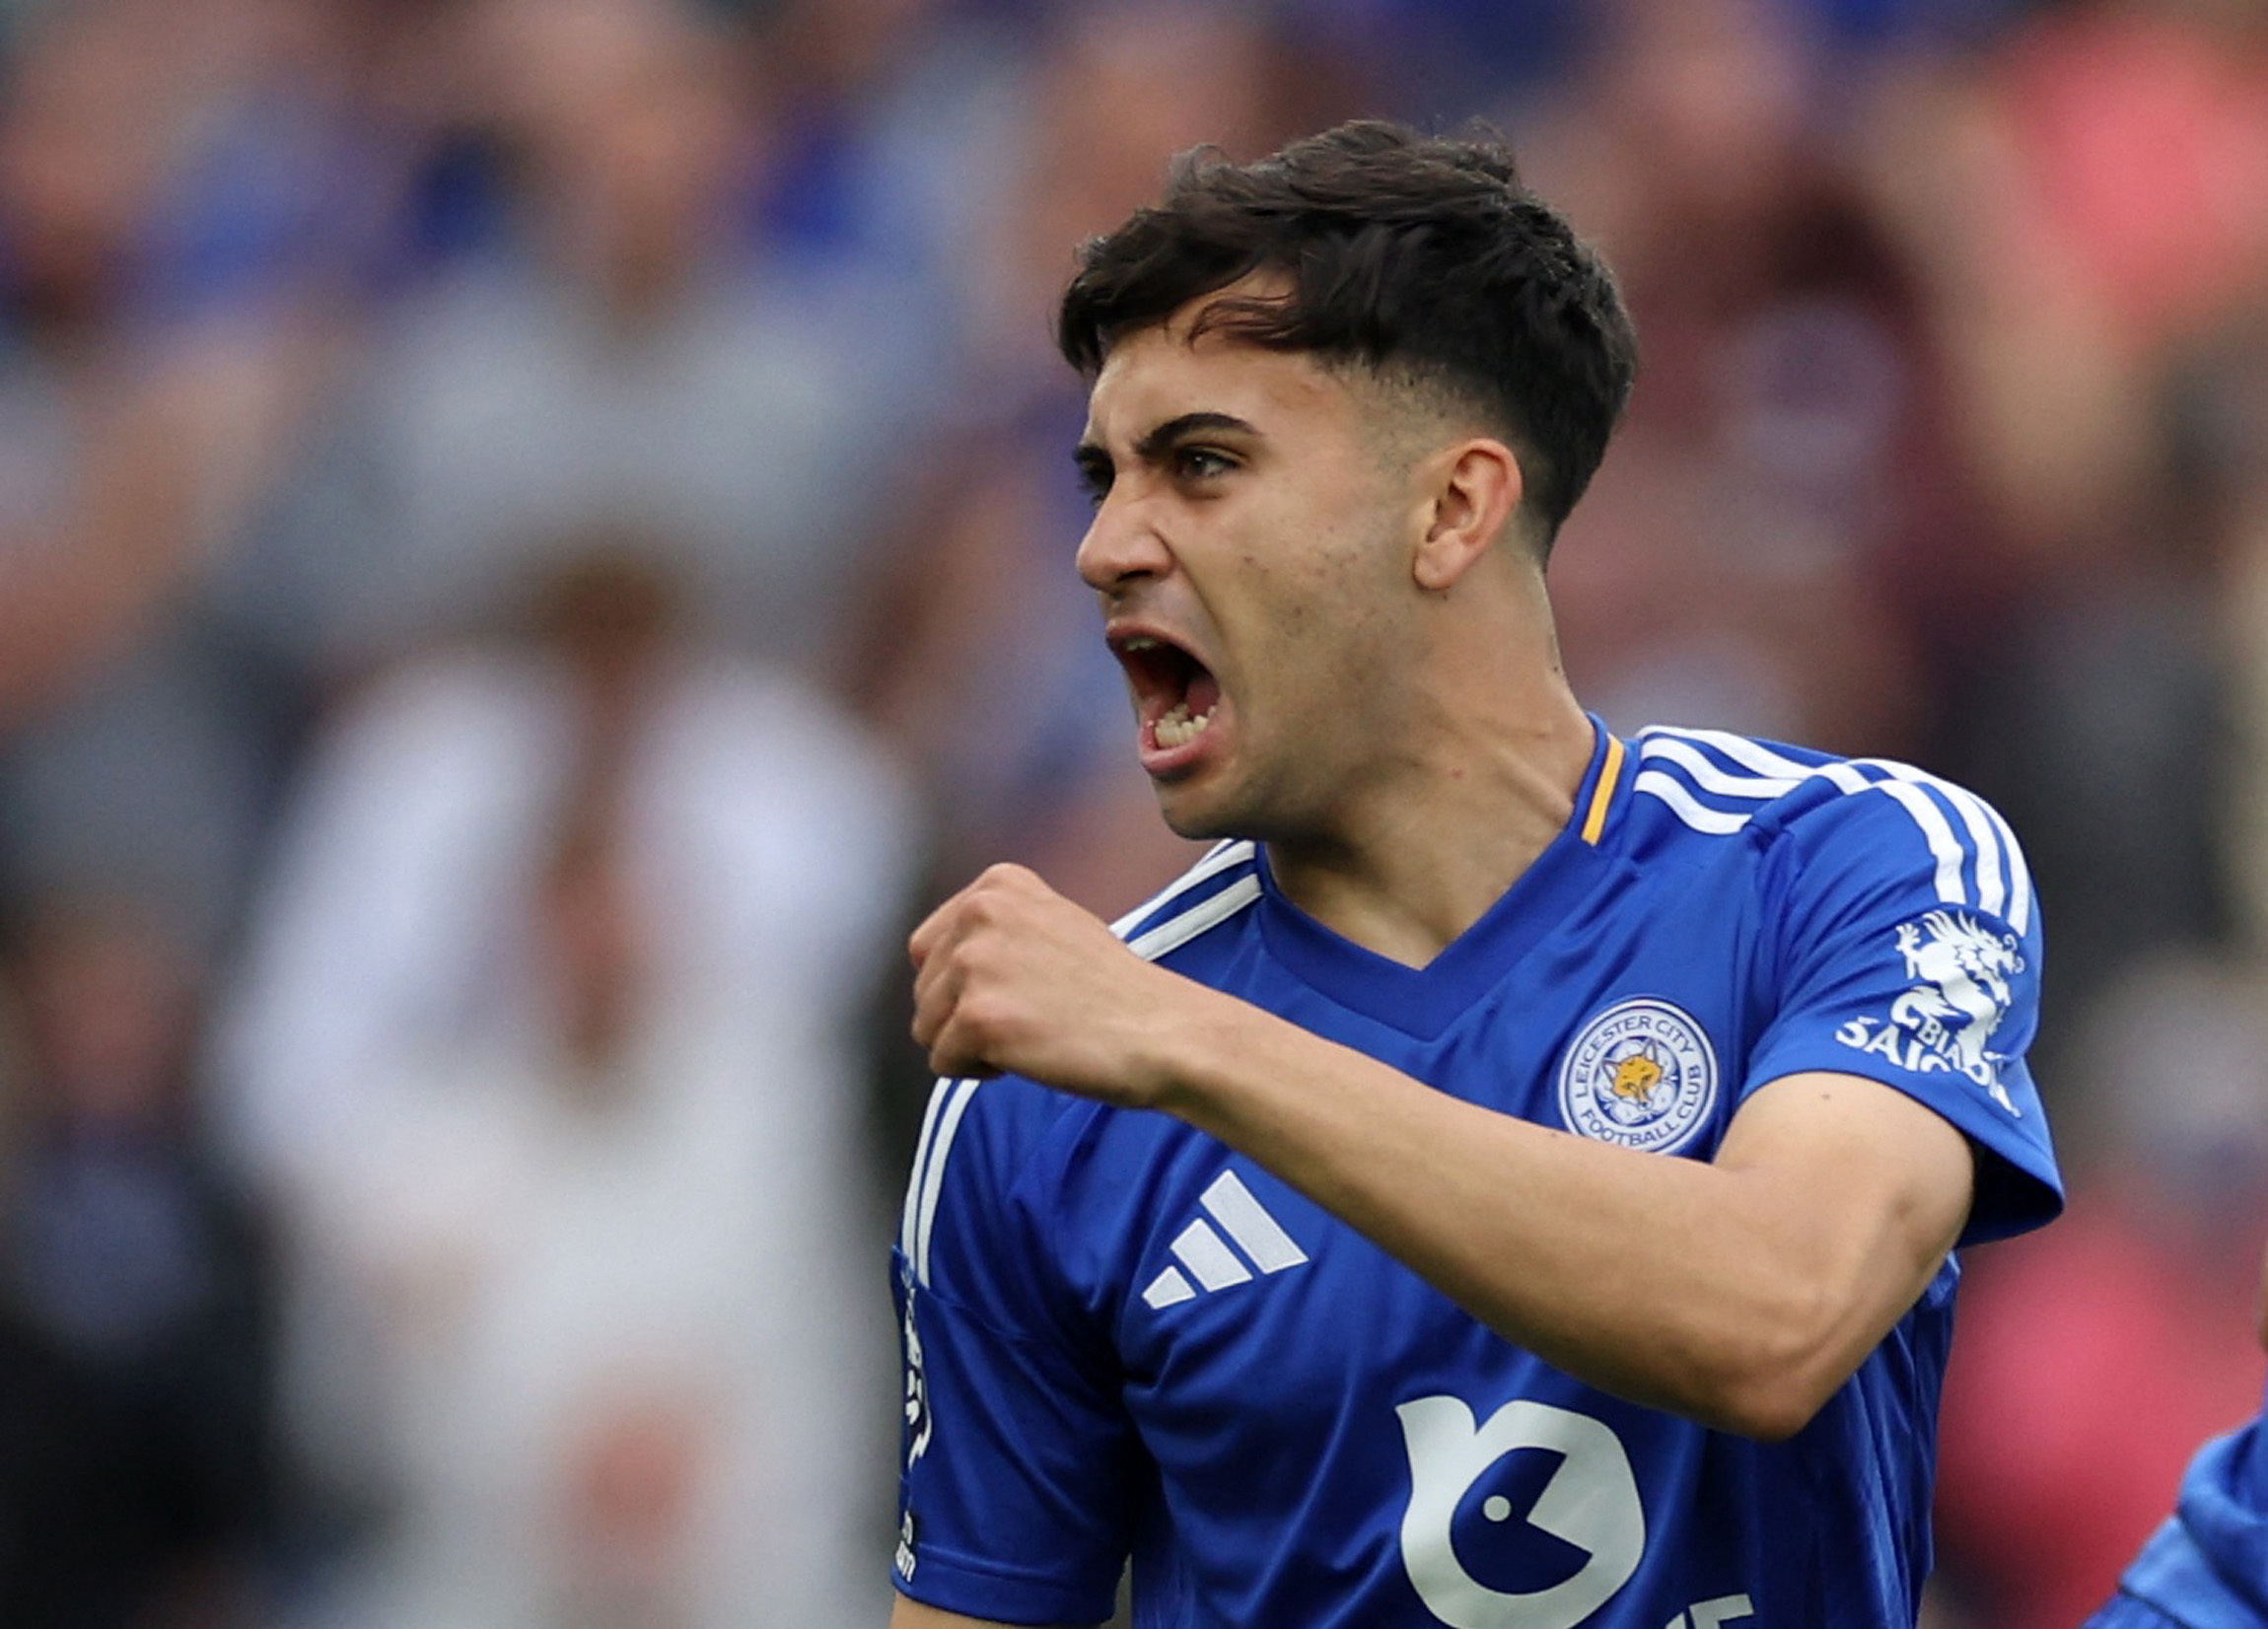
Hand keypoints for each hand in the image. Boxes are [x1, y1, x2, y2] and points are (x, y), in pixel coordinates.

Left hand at [908, 863, 1207, 1106]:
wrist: (1162, 1032)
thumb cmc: (1113, 992)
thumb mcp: (1052, 925)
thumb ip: (994, 929)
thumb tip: (932, 960)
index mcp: (998, 884)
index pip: (929, 947)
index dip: (966, 985)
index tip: (1023, 990)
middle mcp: (980, 912)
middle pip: (924, 989)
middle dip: (964, 1016)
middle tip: (1032, 1017)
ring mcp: (977, 963)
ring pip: (927, 1027)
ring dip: (971, 1045)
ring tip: (1031, 1035)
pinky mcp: (978, 1017)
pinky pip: (942, 1062)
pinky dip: (979, 1073)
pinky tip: (1030, 1055)